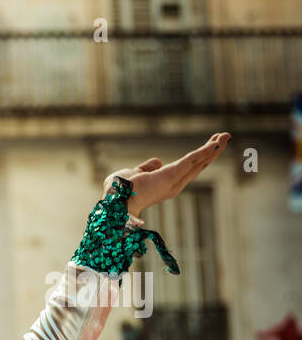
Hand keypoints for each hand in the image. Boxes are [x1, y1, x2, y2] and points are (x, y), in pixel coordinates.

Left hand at [105, 133, 229, 216]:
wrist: (114, 204)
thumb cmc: (118, 193)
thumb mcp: (134, 174)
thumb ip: (146, 168)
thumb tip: (157, 162)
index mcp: (165, 184)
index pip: (187, 169)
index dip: (200, 157)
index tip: (211, 144)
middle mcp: (173, 185)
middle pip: (198, 165)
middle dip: (212, 151)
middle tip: (226, 136)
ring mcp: (173, 181)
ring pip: (198, 162)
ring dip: (213, 148)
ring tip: (226, 135)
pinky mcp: (171, 175)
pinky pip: (191, 160)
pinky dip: (205, 151)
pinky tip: (216, 142)